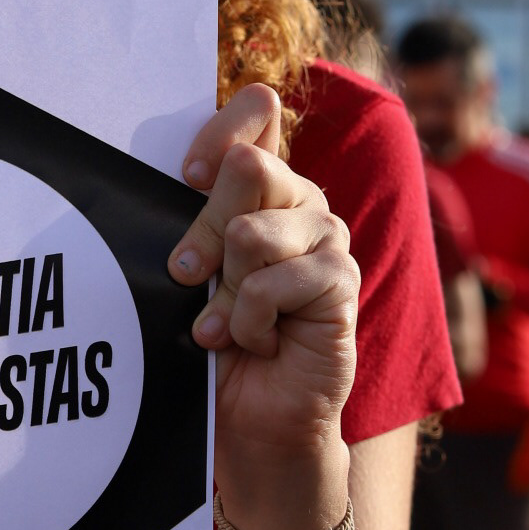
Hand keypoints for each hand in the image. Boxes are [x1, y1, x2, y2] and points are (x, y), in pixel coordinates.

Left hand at [168, 84, 357, 529]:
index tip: (187, 175)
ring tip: (226, 324)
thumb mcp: (197, 267)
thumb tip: (196, 166)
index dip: (219, 133)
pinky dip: (249, 322)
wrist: (250, 418)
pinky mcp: (341, 283)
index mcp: (265, 184)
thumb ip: (200, 211)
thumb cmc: (215, 338)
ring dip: (225, 291)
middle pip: (246, 169)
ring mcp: (328, 239)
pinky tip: (259, 343)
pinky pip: (275, 284)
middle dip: (202, 234)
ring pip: (251, 232)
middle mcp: (302, 200)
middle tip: (191, 279)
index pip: (257, 111)